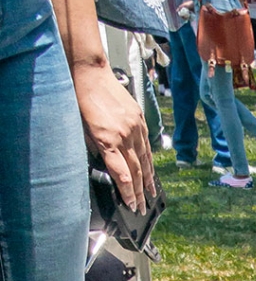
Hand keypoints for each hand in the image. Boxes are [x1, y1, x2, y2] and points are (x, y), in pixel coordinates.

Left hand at [73, 62, 152, 211]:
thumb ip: (96, 149)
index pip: (122, 174)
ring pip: (145, 160)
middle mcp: (125, 135)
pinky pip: (147, 145)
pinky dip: (149, 160)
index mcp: (108, 140)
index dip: (128, 193)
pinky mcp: (140, 119)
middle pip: (136, 171)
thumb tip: (105, 164)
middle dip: (139, 193)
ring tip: (150, 194)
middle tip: (142, 208)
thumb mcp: (82, 129)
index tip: (131, 205)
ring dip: (148, 180)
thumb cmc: (81, 99)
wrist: (89, 72)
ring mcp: (135, 127)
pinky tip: (150, 170)